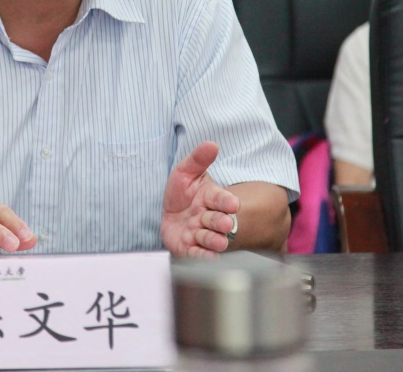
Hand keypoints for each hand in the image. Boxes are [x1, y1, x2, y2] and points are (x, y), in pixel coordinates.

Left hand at [161, 141, 238, 258]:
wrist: (169, 215)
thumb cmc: (181, 193)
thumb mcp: (185, 172)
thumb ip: (198, 159)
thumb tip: (211, 144)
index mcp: (210, 197)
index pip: (221, 199)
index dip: (227, 201)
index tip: (233, 204)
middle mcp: (208, 217)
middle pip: (218, 220)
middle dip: (222, 222)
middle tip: (225, 223)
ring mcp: (199, 233)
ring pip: (210, 238)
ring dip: (215, 240)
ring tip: (219, 241)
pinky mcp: (190, 248)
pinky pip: (198, 254)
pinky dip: (203, 256)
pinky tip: (208, 257)